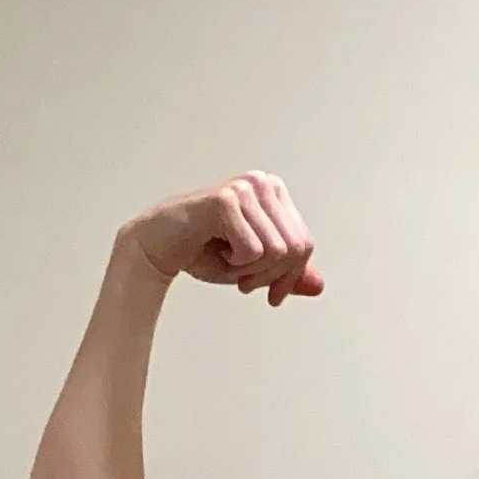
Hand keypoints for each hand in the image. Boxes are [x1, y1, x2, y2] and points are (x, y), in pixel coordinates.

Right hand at [124, 172, 323, 305]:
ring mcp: (245, 188)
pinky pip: (253, 250)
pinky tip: (217, 249)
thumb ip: (285, 273)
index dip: (291, 277)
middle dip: (271, 277)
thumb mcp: (254, 267)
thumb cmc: (204, 250)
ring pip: (277, 252)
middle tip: (245, 282)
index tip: (272, 295)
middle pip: (295, 249)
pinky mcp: (226, 200)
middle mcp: (263, 183)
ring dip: (251, 271)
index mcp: (274, 193)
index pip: (304, 244)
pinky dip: (235, 264)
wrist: (160, 246)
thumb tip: (319, 286)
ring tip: (229, 262)